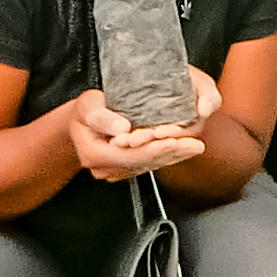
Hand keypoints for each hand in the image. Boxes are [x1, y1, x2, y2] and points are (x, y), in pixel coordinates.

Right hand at [66, 81, 211, 180]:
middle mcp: (106, 168)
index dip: (153, 148)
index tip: (173, 141)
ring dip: (174, 156)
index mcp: (95, 155)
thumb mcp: (88, 107)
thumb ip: (101, 117)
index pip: (130, 155)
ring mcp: (116, 170)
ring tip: (195, 147)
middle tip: (194, 145)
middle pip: (144, 162)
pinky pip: (150, 163)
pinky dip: (168, 156)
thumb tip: (122, 128)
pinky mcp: (127, 167)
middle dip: (171, 153)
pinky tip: (184, 150)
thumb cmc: (85, 111)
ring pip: (149, 165)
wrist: (81, 121)